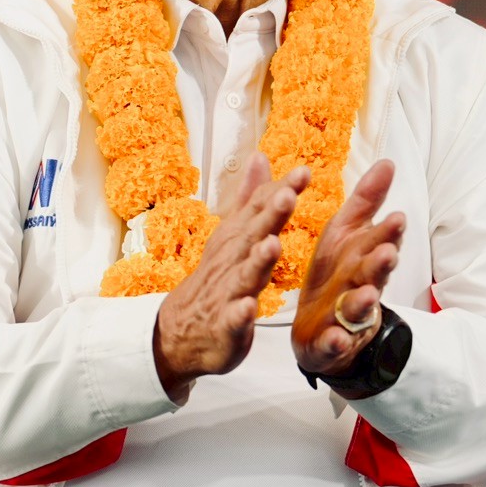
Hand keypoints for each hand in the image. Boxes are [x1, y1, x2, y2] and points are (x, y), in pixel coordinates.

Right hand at [153, 157, 303, 402]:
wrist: (181, 329)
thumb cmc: (216, 279)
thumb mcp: (233, 234)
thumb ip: (251, 198)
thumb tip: (260, 156)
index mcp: (239, 239)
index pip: (260, 209)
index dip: (281, 190)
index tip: (304, 171)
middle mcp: (233, 261)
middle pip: (253, 235)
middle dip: (270, 215)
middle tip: (288, 195)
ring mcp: (228, 292)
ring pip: (245, 274)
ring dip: (257, 260)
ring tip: (272, 244)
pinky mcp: (226, 325)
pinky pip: (234, 319)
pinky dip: (241, 314)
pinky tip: (249, 307)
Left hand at [292, 160, 406, 381]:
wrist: (321, 327)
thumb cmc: (337, 274)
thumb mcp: (347, 233)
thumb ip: (367, 201)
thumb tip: (389, 161)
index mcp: (362, 257)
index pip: (378, 241)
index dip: (388, 232)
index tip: (397, 218)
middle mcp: (361, 284)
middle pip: (374, 273)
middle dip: (382, 263)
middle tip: (389, 252)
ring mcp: (348, 315)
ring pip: (359, 308)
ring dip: (364, 301)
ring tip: (369, 295)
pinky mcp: (331, 342)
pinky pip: (335, 343)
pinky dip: (337, 342)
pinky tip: (337, 339)